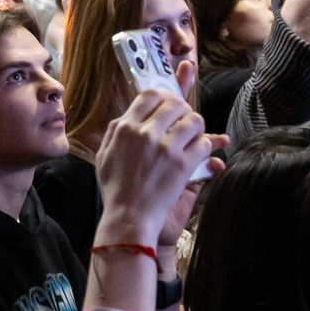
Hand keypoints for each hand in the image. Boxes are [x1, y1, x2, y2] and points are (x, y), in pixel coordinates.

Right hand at [91, 89, 218, 244]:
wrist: (129, 217)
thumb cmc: (116, 189)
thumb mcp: (104, 155)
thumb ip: (115, 131)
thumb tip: (129, 115)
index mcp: (125, 128)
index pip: (150, 95)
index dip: (165, 94)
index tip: (169, 101)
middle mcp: (145, 134)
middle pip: (175, 103)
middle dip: (184, 109)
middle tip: (184, 120)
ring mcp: (165, 148)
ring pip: (194, 119)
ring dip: (197, 126)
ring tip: (193, 136)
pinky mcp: (182, 164)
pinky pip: (203, 143)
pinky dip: (205, 146)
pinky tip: (199, 153)